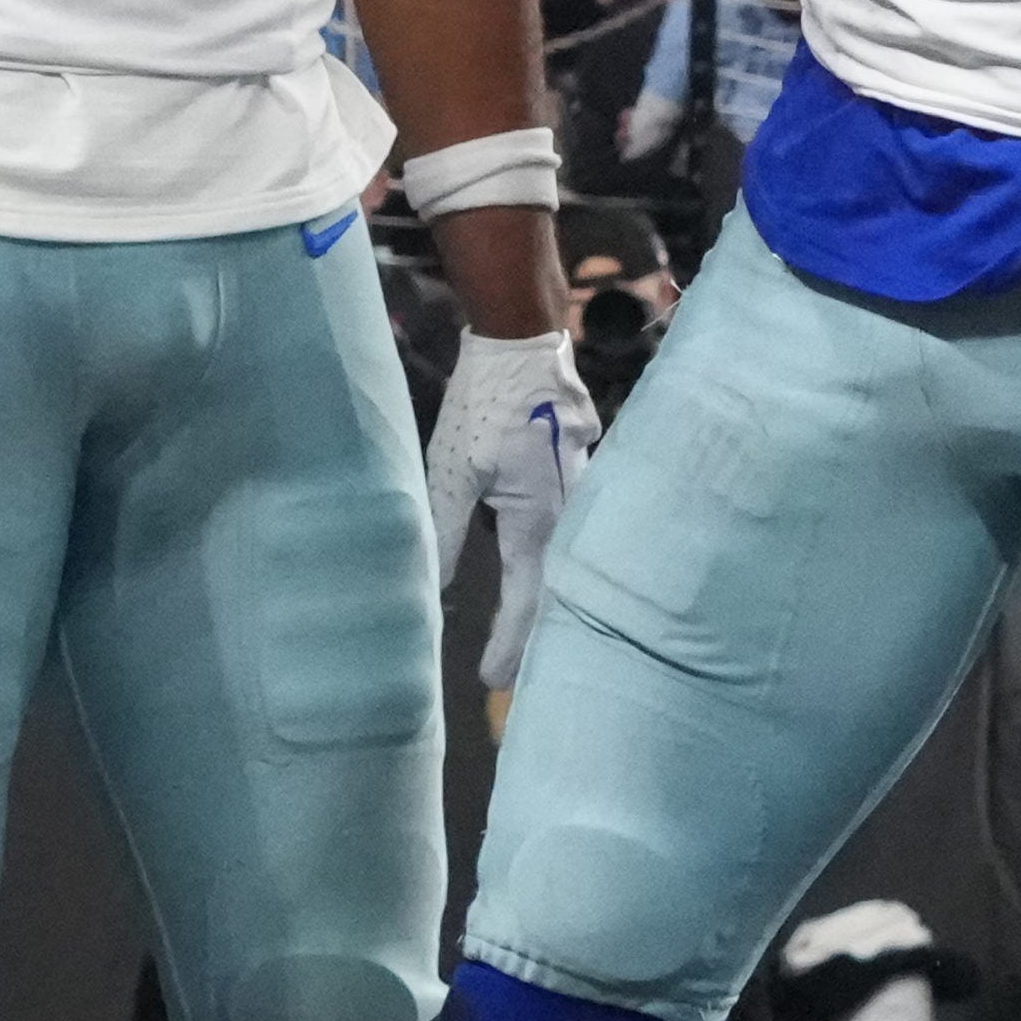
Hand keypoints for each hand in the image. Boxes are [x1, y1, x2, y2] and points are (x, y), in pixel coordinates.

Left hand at [419, 324, 600, 690]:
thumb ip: (446, 532)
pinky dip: (554, 552)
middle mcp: (572, 510)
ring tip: (530, 633)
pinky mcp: (582, 467)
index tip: (494, 682)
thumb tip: (437, 589)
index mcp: (541, 517)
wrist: (523, 337)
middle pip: (557, 587)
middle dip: (537, 634)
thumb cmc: (484, 402)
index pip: (528, 600)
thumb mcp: (452, 469)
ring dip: (547, 596)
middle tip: (516, 675)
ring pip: (566, 556)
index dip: (511, 644)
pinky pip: (571, 523)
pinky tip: (540, 561)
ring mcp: (584, 488)